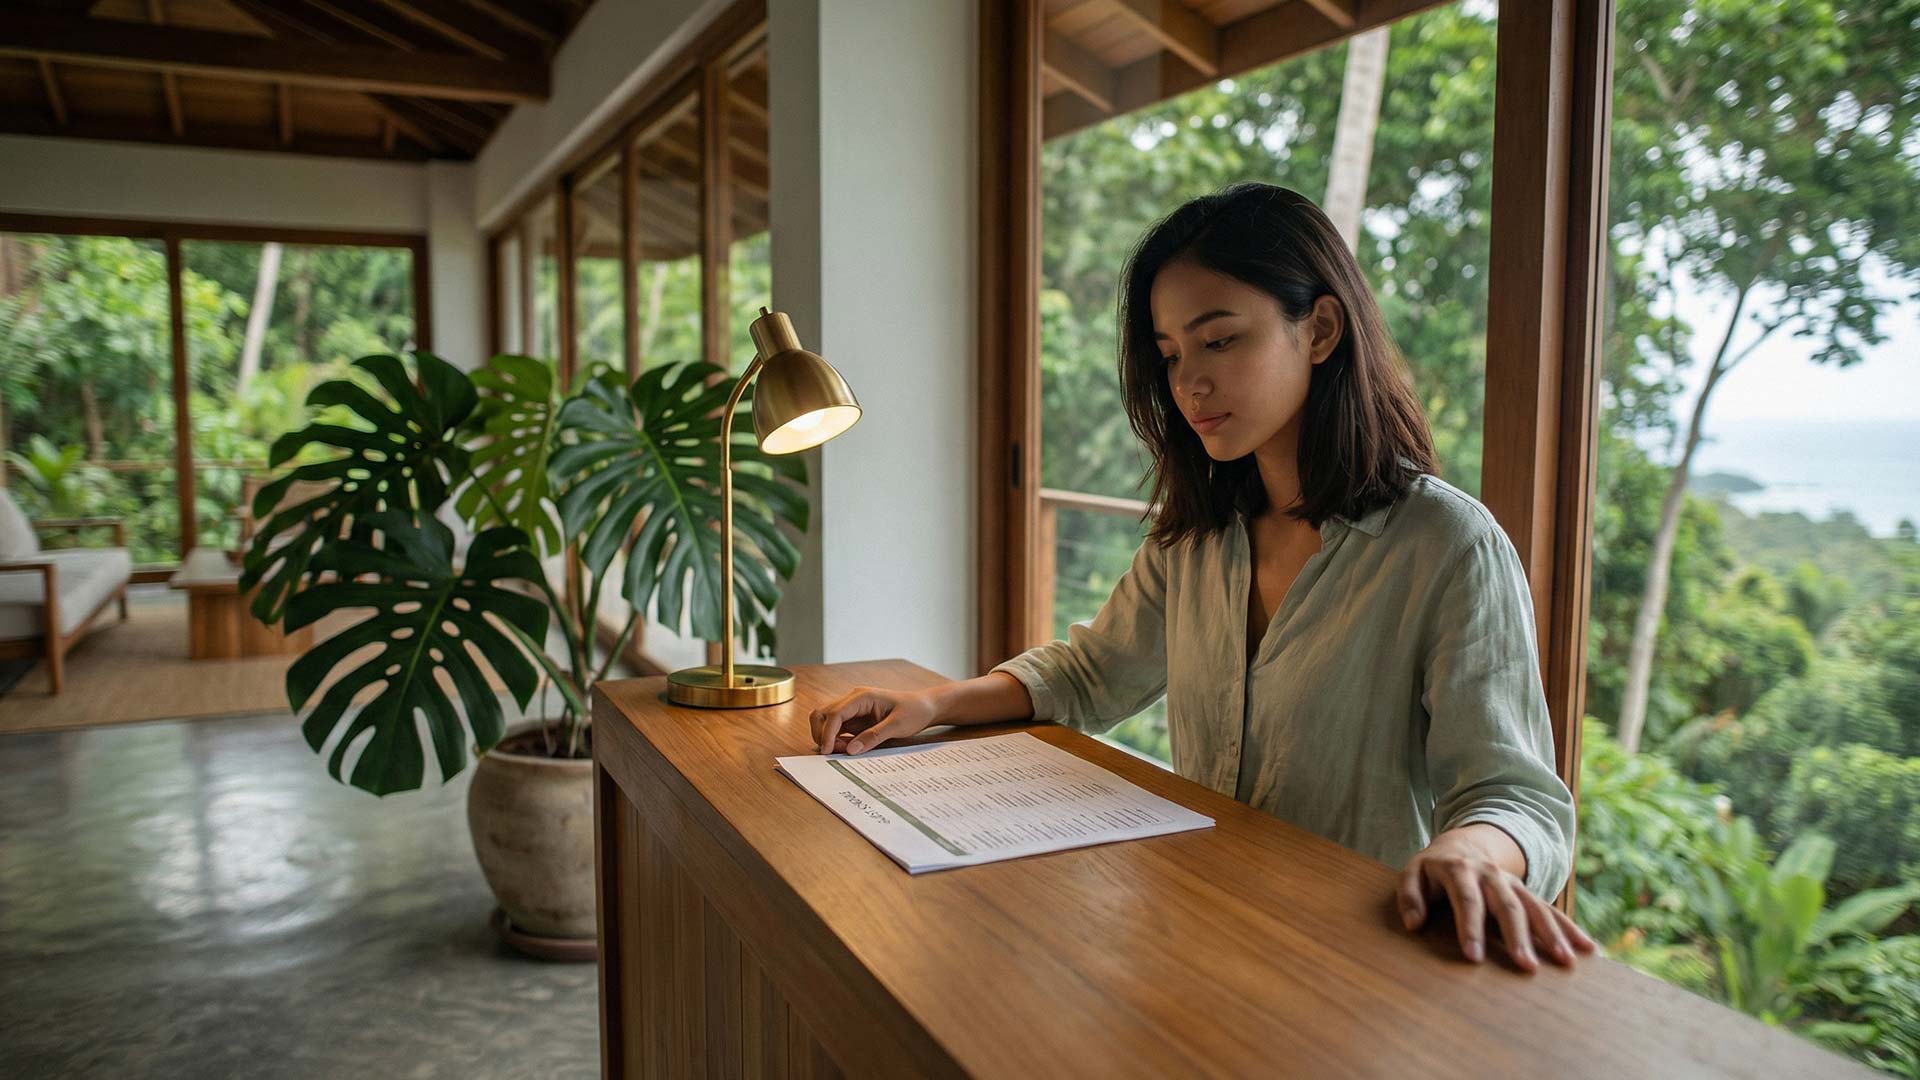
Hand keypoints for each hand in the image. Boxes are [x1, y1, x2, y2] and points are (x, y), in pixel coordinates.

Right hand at [809, 686, 940, 754]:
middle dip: (822, 734)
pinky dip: (835, 740)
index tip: (827, 751)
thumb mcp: (898, 726)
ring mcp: (852, 709)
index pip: (834, 713)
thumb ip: (874, 736)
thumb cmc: (914, 711)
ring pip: (826, 721)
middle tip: (833, 752)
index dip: (827, 733)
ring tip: (842, 751)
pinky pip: (837, 729)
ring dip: (827, 737)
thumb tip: (851, 750)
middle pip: (822, 714)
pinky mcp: (855, 719)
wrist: (925, 707)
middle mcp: (853, 700)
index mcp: (862, 696)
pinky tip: (847, 748)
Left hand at [1397, 825, 1597, 971]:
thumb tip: (1414, 923)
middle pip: (1507, 907)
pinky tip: (1588, 949)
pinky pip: (1551, 910)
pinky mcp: (1527, 893)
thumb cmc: (1432, 869)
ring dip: (1552, 934)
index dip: (1470, 929)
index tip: (1474, 958)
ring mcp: (1513, 883)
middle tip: (1527, 967)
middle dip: (1518, 938)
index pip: (1467, 902)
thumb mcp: (1412, 874)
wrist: (1462, 845)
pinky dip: (1570, 929)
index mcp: (1460, 871)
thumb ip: (1410, 896)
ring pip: (1535, 908)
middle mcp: (1491, 876)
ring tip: (1566, 961)